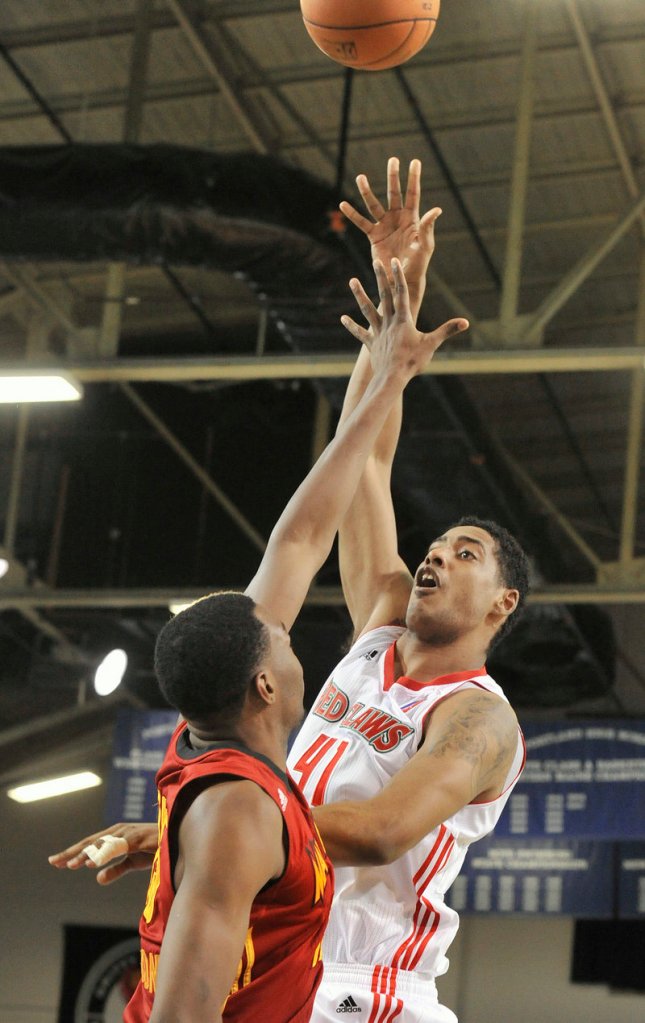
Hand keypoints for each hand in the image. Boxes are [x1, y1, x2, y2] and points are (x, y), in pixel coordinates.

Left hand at [49, 821, 156, 884]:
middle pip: (91, 842)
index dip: (74, 853)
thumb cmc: (155, 849)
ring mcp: (128, 833)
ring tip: (70, 865)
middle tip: (54, 862)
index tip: (57, 862)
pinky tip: (91, 863)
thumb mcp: (132, 862)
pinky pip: (116, 847)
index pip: (90, 845)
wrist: (177, 842)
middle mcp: (119, 831)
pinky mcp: (138, 838)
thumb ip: (115, 869)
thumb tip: (97, 879)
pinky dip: (103, 854)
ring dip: (85, 854)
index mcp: (116, 836)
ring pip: (101, 844)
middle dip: (72, 852)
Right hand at [340, 157, 438, 313]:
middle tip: (392, 160)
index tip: (414, 161)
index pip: (413, 194)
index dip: (413, 178)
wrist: (402, 280)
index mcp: (412, 219)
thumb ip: (427, 227)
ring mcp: (385, 226)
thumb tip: (436, 209)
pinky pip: (361, 223)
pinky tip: (343, 204)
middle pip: (394, 193)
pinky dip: (352, 214)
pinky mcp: (374, 236)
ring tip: (360, 177)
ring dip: (367, 191)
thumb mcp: (424, 246)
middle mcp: (398, 219)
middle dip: (393, 177)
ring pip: (374, 204)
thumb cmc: (417, 264)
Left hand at [342, 258, 467, 381]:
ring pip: (368, 310)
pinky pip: (360, 333)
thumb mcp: (432, 344)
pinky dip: (351, 326)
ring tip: (352, 281)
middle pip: (384, 296)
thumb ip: (447, 330)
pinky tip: (343, 318)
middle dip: (380, 277)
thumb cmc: (413, 362)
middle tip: (375, 261)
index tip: (394, 260)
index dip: (398, 276)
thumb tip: (466, 322)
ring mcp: (378, 332)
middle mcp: (389, 322)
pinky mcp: (371, 344)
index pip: (402, 293)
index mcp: (404, 319)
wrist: (392, 378)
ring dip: (360, 295)